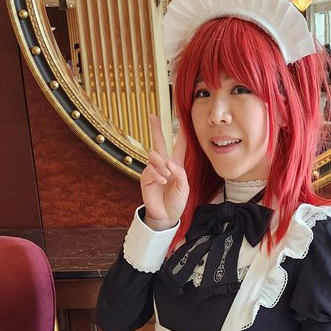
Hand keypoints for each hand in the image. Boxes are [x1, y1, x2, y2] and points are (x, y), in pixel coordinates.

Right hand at [141, 114, 188, 228]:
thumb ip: (180, 174)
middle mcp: (164, 164)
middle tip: (152, 116)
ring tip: (167, 176)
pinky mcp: (146, 177)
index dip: (181, 134)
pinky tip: (162, 181)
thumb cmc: (177, 202)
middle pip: (159, 142)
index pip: (179, 146)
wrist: (166, 215)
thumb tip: (169, 163)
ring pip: (154, 155)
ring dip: (162, 164)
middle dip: (156, 128)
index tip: (182, 119)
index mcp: (176, 165)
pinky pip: (150, 168)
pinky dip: (158, 174)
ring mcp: (154, 170)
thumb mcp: (184, 188)